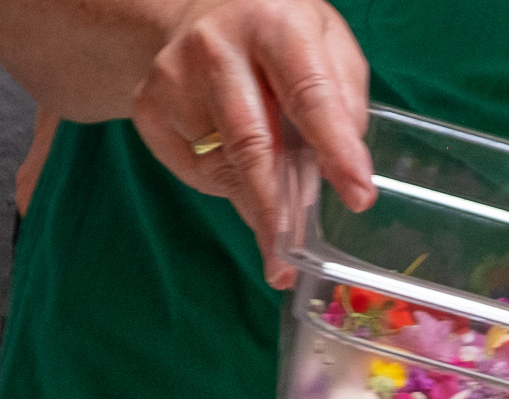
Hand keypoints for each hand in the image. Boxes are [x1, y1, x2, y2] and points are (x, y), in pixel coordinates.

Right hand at [131, 0, 373, 287]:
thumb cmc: (277, 40)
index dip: (336, 149)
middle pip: (252, 145)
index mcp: (275, 24)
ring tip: (279, 231)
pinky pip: (197, 173)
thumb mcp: (326, 48)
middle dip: (277, 211)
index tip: (358, 196)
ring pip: (224, 169)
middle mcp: (217, 47)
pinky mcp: (150, 109)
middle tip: (290, 264)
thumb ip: (343, 103)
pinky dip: (226, 185)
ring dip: (258, 209)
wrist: (201, 12)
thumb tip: (340, 168)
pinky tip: (234, 160)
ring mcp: (174, 78)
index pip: (310, 95)